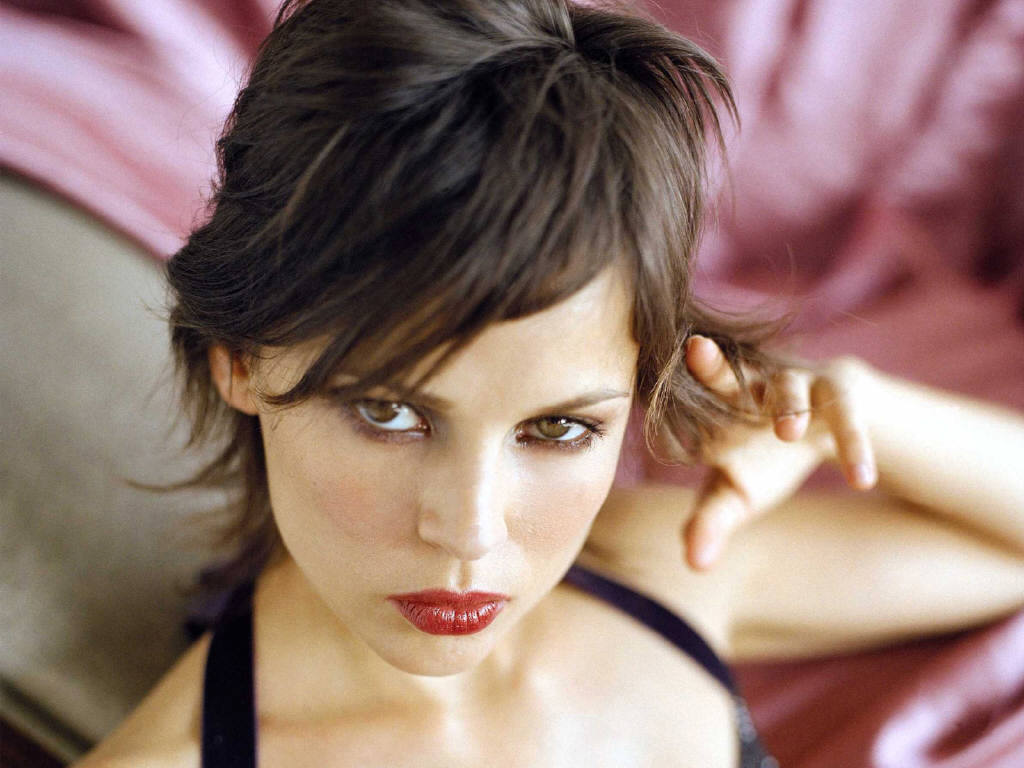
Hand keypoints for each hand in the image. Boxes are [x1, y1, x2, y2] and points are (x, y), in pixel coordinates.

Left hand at [682, 335, 878, 570]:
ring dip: (787, 405)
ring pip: (789, 387)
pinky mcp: (840, 392)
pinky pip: (846, 415)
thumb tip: (693, 565)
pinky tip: (862, 480)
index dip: (668, 407)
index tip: (653, 401)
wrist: (828, 420)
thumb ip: (711, 522)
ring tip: (787, 433)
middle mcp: (749, 391)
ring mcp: (796, 386)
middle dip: (711, 363)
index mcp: (714, 413)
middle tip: (696, 350)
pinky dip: (855, 446)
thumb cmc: (765, 458)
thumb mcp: (739, 493)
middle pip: (726, 374)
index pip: (685, 407)